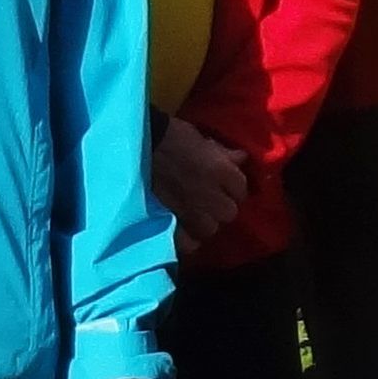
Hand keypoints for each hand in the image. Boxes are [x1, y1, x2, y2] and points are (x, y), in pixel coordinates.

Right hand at [151, 121, 248, 251]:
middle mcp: (209, 195)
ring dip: (205, 222)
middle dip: (222, 207)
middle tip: (211, 200)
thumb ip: (222, 153)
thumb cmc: (169, 136)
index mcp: (220, 171)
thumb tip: (242, 159)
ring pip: (210, 229)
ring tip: (196, 215)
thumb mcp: (200, 138)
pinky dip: (187, 238)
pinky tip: (183, 228)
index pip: (241, 189)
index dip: (234, 188)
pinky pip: (187, 242)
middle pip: (229, 213)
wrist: (135, 145)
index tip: (226, 185)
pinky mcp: (169, 221)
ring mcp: (189, 211)